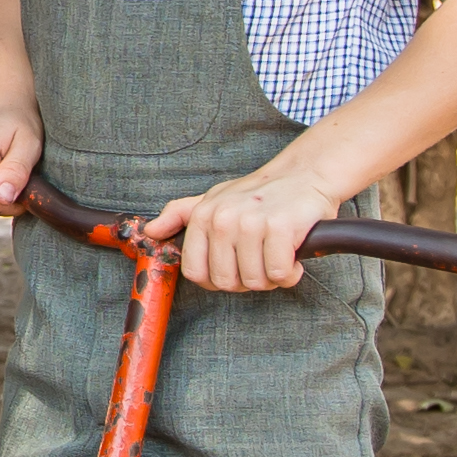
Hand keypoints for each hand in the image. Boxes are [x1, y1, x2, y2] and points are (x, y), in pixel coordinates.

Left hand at [143, 164, 341, 292]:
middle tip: (261, 262)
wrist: (305, 174)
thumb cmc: (259, 193)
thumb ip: (180, 215)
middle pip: (225, 282)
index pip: (196, 273)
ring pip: (254, 281)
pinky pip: (279, 274)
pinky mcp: (279, 227)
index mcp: (203, 216)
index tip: (235, 269)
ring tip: (277, 256)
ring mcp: (250, 222)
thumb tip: (151, 231)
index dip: (217, 280)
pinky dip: (289, 273)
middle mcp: (222, 219)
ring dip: (271, 278)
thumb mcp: (214, 198)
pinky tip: (291, 256)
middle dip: (246, 281)